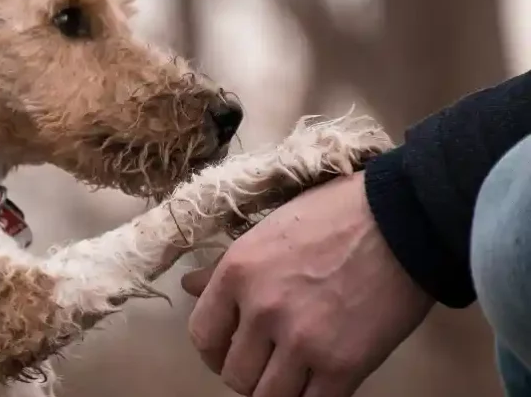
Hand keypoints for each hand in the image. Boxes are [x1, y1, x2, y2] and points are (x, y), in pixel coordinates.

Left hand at [181, 172, 433, 396]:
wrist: (404, 219)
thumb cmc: (335, 215)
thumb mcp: (268, 230)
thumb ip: (225, 267)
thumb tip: (190, 287)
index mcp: (237, 273)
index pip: (202, 336)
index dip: (214, 350)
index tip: (229, 349)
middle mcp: (261, 311)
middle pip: (234, 375)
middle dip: (246, 373)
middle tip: (266, 362)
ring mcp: (301, 342)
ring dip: (277, 390)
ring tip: (292, 374)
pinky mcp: (343, 366)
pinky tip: (319, 382)